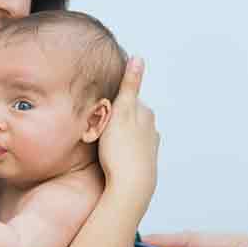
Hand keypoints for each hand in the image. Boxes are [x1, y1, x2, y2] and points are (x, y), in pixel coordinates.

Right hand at [99, 57, 159, 204]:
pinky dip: (119, 152)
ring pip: (127, 135)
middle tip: (96, 129)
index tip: (98, 110)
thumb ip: (130, 85)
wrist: (130, 187)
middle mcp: (151, 129)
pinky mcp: (143, 164)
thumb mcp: (122, 111)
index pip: (126, 99)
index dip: (110, 104)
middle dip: (113, 120)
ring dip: (115, 137)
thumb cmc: (121, 150)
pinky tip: (110, 159)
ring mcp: (148, 148)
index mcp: (146, 113)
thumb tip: (138, 58)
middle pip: (127, 118)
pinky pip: (127, 152)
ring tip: (101, 146)